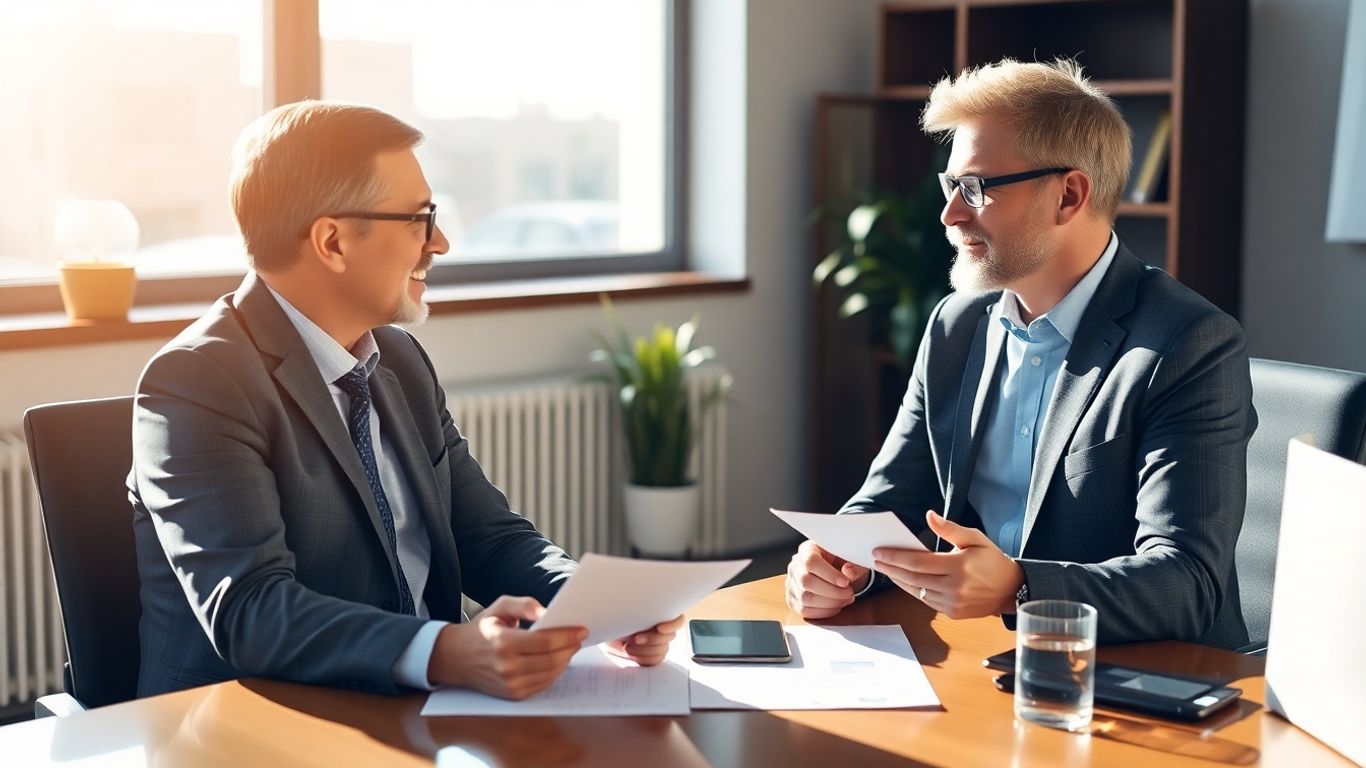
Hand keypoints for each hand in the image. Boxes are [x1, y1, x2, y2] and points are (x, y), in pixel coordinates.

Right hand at [428, 595, 585, 699]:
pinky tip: (557, 661)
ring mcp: (510, 684)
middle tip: (579, 639)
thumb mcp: (499, 607)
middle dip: (570, 648)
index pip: (546, 642)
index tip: (582, 630)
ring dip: (565, 661)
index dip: (568, 636)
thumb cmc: (481, 629)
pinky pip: (542, 685)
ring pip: (550, 674)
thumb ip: (524, 604)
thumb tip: (547, 613)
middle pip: (552, 660)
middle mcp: (507, 667)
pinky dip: (554, 673)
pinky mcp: (512, 695)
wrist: (456, 657)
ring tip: (570, 648)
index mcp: (504, 642)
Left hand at [604, 615, 683, 665]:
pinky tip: (632, 652)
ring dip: (644, 650)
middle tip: (635, 638)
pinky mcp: (650, 656)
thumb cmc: (614, 618)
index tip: (659, 628)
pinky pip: (655, 660)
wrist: (604, 632)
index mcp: (659, 613)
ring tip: (628, 646)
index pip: (678, 619)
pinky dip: (643, 658)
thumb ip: (638, 610)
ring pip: (662, 650)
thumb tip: (646, 601)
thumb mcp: (625, 611)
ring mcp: (657, 643)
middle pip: (670, 637)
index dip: (673, 625)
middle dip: (652, 639)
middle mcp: (661, 628)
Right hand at [784, 540, 870, 618]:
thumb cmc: (842, 562)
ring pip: (805, 598)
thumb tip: (849, 573)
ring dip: (830, 603)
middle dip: (832, 592)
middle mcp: (795, 566)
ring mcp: (792, 584)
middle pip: (806, 582)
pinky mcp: (793, 600)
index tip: (845, 582)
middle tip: (849, 593)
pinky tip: (836, 606)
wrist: (836, 571)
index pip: (810, 562)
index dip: (829, 574)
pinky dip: (823, 612)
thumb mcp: (852, 559)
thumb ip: (854, 565)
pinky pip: (804, 610)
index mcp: (808, 550)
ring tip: (845, 599)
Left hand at [872, 511, 1023, 618]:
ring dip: (899, 580)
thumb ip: (949, 528)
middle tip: (876, 560)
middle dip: (891, 568)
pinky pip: (926, 601)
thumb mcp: (975, 538)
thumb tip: (929, 515)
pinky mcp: (953, 613)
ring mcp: (953, 603)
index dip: (895, 557)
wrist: (1012, 590)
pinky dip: (913, 590)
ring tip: (886, 569)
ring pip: (917, 591)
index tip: (879, 552)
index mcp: (958, 566)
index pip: (917, 562)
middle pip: (913, 578)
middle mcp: (954, 587)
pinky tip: (904, 580)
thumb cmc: (992, 560)